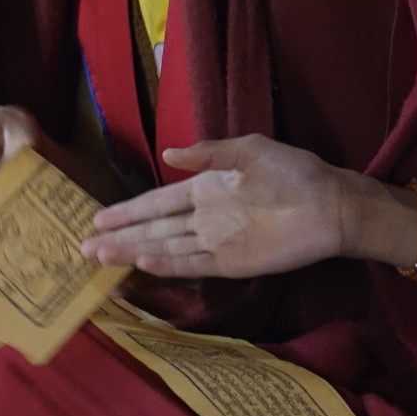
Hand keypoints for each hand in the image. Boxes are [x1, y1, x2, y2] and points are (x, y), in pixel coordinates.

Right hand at [81, 135, 351, 277]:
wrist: (331, 204)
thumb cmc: (294, 172)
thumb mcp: (250, 150)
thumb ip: (208, 152)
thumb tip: (167, 153)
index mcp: (205, 188)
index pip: (157, 202)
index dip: (127, 210)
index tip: (98, 217)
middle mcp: (204, 218)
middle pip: (153, 229)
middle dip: (120, 237)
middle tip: (84, 246)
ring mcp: (216, 242)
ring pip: (166, 248)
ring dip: (134, 252)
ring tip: (101, 257)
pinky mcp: (233, 263)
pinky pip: (194, 265)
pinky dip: (168, 265)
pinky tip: (144, 263)